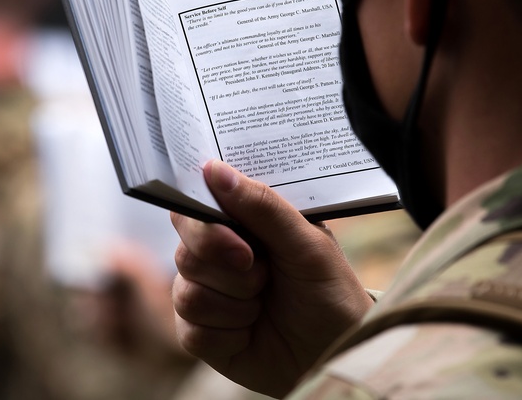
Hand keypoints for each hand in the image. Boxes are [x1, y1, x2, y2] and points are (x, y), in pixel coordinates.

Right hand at [171, 160, 373, 397]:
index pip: (194, 207)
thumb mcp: (307, 244)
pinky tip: (250, 332)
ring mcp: (207, 293)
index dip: (204, 224)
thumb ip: (263, 207)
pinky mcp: (202, 334)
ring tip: (264, 304)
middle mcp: (217, 254)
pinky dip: (228, 334)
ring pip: (186, 292)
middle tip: (265, 274)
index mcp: (241, 223)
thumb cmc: (329, 291)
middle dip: (231, 270)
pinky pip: (190, 331)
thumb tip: (214, 170)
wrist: (336, 351)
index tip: (240, 244)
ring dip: (235, 304)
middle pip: (185, 252)